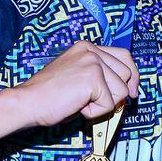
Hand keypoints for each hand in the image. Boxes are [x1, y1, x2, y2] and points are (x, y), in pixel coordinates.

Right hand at [13, 41, 139, 127]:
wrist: (28, 102)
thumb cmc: (50, 96)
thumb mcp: (79, 79)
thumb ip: (101, 78)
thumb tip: (127, 92)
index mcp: (87, 47)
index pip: (124, 56)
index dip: (132, 75)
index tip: (133, 91)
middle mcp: (92, 50)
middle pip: (126, 75)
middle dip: (116, 94)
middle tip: (92, 103)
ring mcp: (93, 62)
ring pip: (121, 91)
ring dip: (102, 104)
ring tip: (79, 101)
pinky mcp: (93, 78)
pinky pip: (109, 104)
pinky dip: (95, 112)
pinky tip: (76, 106)